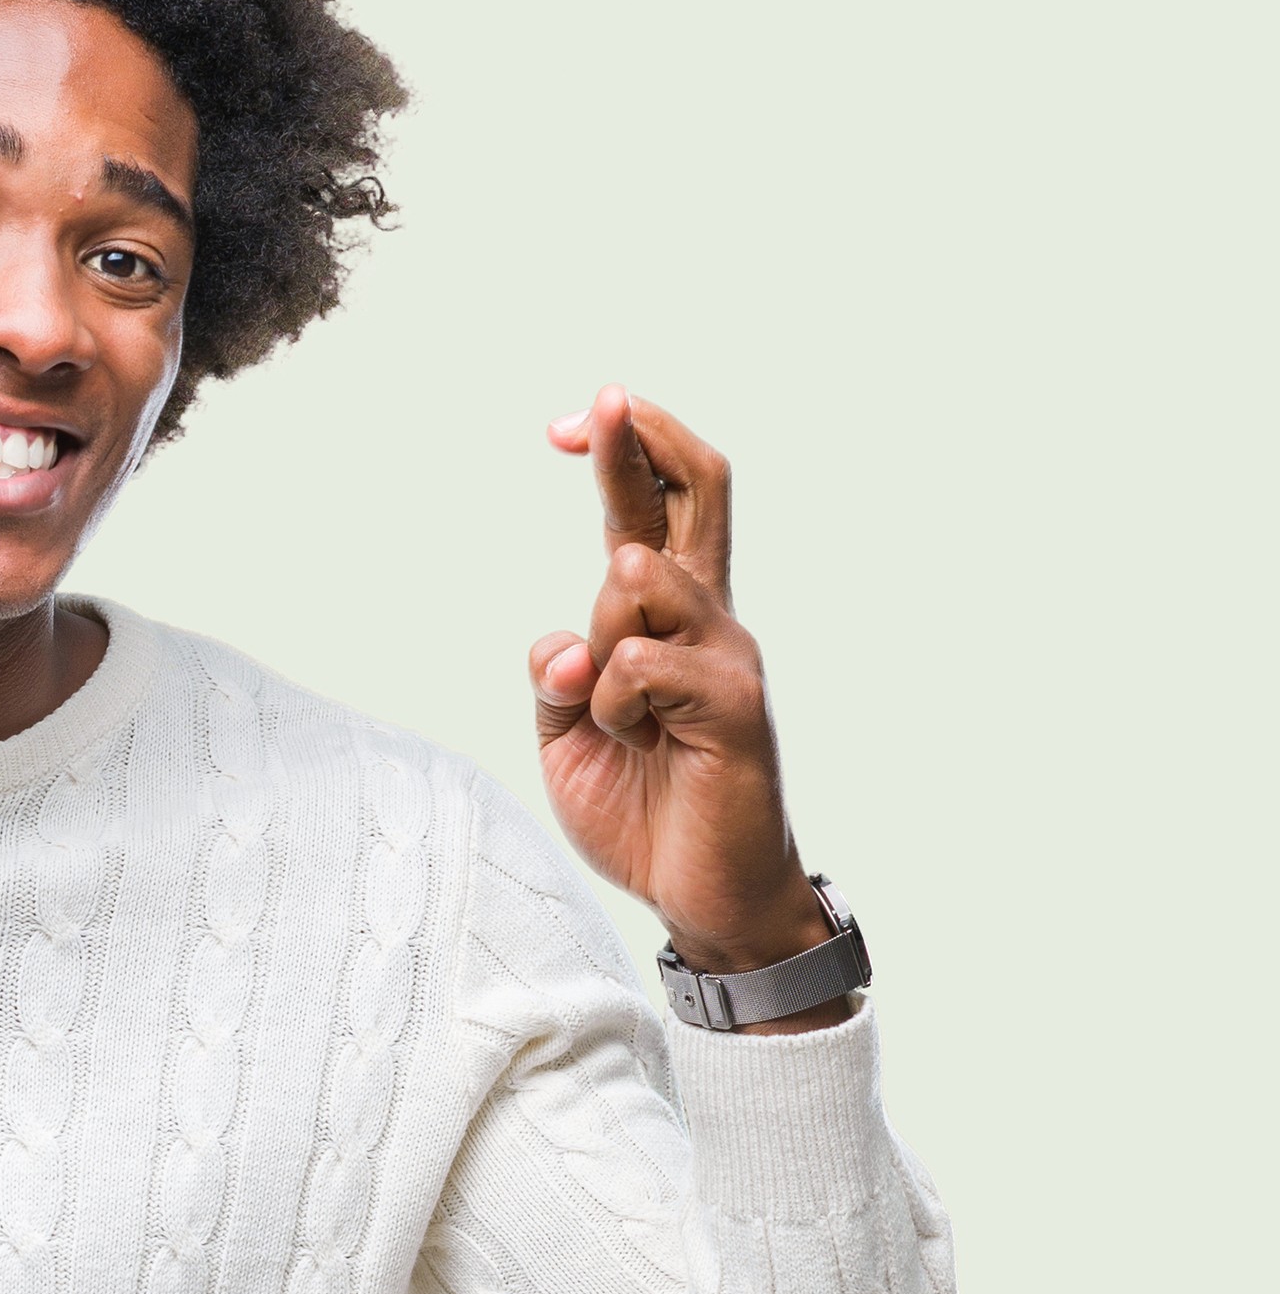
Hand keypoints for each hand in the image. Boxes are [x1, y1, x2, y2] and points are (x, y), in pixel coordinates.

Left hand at [522, 391, 818, 975]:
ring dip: (598, 633)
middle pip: (699, 497)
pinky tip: (633, 741)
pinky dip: (611, 700)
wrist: (697, 890)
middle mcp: (709, 621)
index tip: (570, 422)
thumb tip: (564, 644)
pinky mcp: (736, 705)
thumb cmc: (640, 804)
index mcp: (665, 620)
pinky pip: (642, 661)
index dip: (623, 454)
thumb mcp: (568, 731)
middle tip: (600, 402)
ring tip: (612, 712)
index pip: (655, 511)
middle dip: (645, 443)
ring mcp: (728, 657)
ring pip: (642, 581)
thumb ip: (557, 676)